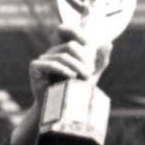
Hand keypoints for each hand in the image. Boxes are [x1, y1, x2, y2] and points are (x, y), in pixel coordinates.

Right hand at [10, 25, 112, 144]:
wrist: (58, 112)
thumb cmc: (74, 94)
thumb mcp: (90, 76)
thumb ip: (99, 61)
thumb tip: (109, 44)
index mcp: (62, 50)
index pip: (69, 33)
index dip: (80, 34)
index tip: (91, 50)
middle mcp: (51, 52)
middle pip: (70, 46)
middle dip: (83, 59)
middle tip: (90, 73)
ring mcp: (42, 59)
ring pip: (63, 55)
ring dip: (77, 67)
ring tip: (84, 78)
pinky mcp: (35, 67)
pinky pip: (51, 64)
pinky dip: (63, 70)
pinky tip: (72, 77)